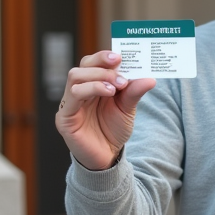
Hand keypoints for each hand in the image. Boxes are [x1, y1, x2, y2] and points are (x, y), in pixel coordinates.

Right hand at [55, 50, 155, 170]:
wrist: (107, 158)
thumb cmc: (113, 131)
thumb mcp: (127, 109)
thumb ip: (134, 92)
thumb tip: (150, 78)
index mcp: (91, 85)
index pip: (92, 62)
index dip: (103, 56)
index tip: (120, 56)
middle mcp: (78, 91)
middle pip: (82, 66)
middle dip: (102, 65)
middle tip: (121, 71)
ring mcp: (69, 103)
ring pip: (75, 77)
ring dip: (98, 76)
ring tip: (116, 86)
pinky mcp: (65, 117)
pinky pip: (73, 96)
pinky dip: (91, 89)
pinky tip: (108, 92)